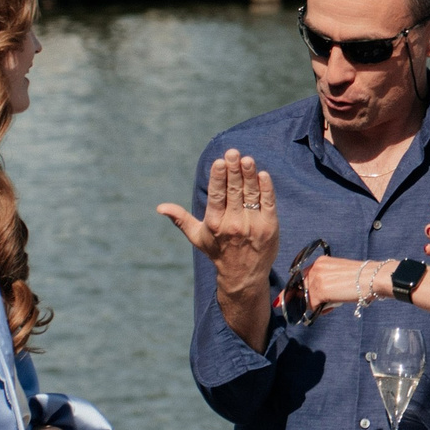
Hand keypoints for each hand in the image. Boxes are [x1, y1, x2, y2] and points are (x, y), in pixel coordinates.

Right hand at [157, 151, 281, 343]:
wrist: (244, 276)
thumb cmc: (218, 252)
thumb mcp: (197, 237)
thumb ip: (181, 219)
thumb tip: (160, 208)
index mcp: (214, 223)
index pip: (217, 196)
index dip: (218, 178)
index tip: (219, 162)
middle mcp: (233, 224)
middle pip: (234, 191)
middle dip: (234, 170)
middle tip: (233, 152)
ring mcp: (253, 225)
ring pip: (251, 194)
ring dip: (250, 175)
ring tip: (248, 159)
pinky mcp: (269, 227)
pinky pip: (268, 203)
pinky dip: (266, 188)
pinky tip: (263, 174)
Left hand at [303, 254, 380, 309]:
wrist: (373, 278)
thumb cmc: (362, 278)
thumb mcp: (339, 273)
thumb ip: (326, 280)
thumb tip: (316, 294)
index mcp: (321, 261)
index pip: (302, 277)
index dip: (302, 289)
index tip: (302, 298)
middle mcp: (316, 267)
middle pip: (301, 288)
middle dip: (308, 298)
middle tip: (321, 303)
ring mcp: (316, 278)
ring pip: (306, 298)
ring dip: (317, 304)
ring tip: (332, 303)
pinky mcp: (319, 290)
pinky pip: (312, 305)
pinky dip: (321, 310)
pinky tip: (333, 306)